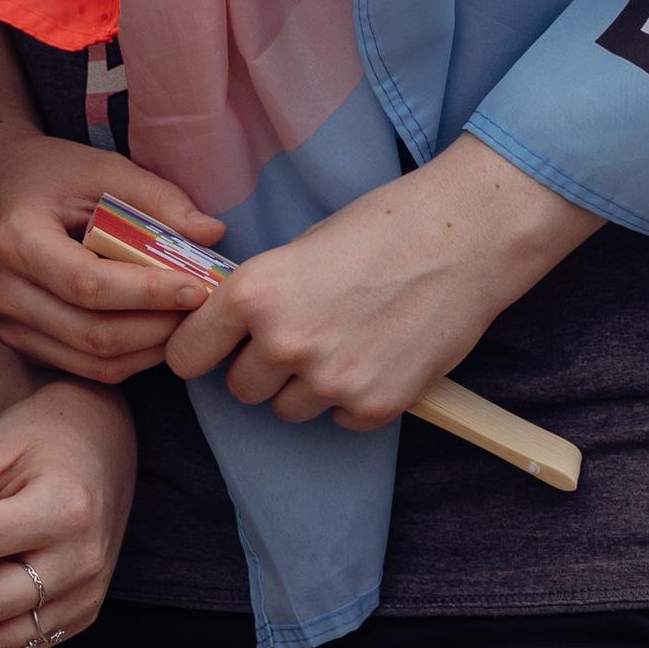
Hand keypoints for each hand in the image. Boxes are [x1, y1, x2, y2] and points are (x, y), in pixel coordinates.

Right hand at [0, 133, 225, 384]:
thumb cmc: (52, 174)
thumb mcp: (102, 169)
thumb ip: (157, 198)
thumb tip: (213, 233)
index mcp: (18, 240)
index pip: (90, 285)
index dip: (148, 293)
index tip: (197, 288)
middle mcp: (6, 291)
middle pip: (94, 333)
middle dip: (158, 328)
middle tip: (202, 309)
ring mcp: (9, 324)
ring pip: (94, 362)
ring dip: (150, 349)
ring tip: (185, 321)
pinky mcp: (22, 343)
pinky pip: (86, 368)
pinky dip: (130, 358)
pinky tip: (156, 331)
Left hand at [166, 140, 600, 429]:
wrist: (460, 239)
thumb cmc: (379, 229)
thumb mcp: (298, 249)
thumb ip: (260, 296)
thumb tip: (228, 328)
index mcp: (254, 295)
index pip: (188, 355)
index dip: (198, 350)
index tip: (210, 349)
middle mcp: (283, 344)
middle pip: (240, 389)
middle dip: (259, 368)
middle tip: (295, 337)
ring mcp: (329, 381)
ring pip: (287, 409)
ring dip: (303, 387)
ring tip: (342, 341)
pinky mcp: (373, 406)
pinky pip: (339, 418)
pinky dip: (351, 397)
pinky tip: (376, 354)